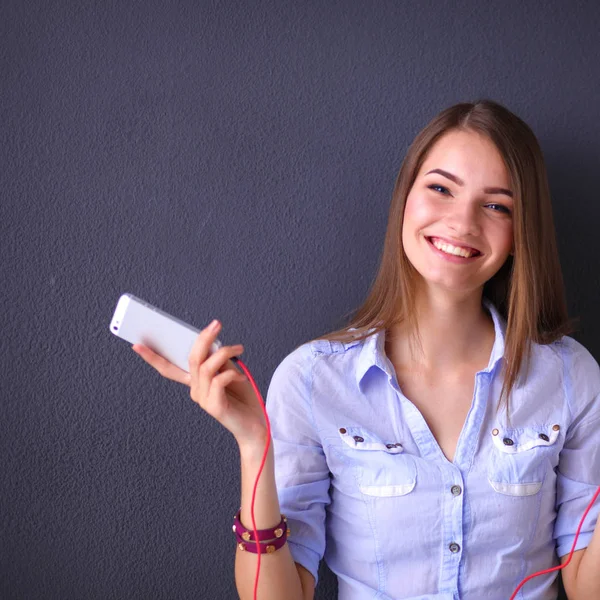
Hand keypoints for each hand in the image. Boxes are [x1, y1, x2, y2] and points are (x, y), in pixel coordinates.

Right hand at [132, 320, 267, 447]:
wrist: (256, 425)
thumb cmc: (242, 397)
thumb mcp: (230, 371)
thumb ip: (218, 359)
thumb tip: (211, 343)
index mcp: (194, 382)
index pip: (168, 368)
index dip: (152, 357)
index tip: (136, 344)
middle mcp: (195, 390)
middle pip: (191, 359)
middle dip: (202, 338)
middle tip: (216, 324)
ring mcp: (203, 399)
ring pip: (206, 367)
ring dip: (224, 352)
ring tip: (239, 349)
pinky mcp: (214, 407)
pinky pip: (219, 380)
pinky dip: (232, 373)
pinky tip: (241, 376)